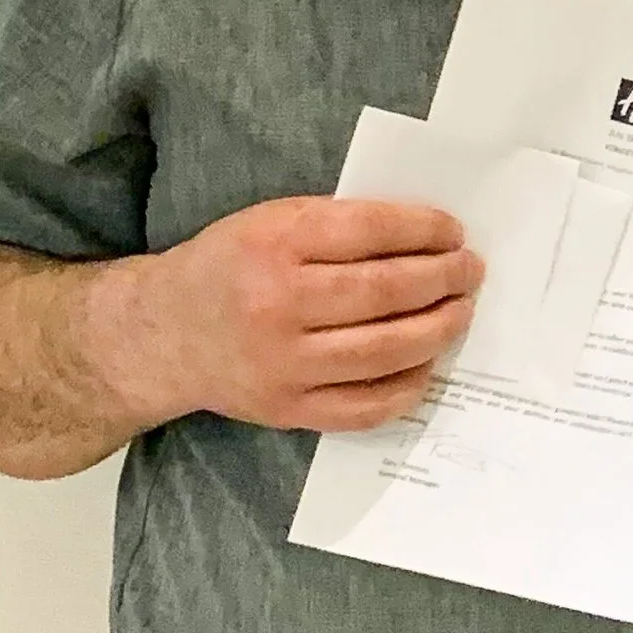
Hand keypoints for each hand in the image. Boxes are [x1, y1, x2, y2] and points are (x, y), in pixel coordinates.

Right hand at [85, 196, 482, 435]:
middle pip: (385, 292)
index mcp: (273, 243)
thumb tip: (427, 236)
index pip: (371, 231)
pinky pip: (365, 406)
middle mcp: (276, 305)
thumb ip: (338, 226)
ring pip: (384, 351)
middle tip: (471, 271)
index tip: (454, 231)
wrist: (161, 334)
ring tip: (461, 311)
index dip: (425, 230)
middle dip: (444, 279)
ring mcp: (283, 364)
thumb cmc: (228, 266)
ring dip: (438, 330)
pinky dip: (408, 386)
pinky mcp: (287, 409)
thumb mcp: (268, 222)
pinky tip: (427, 364)